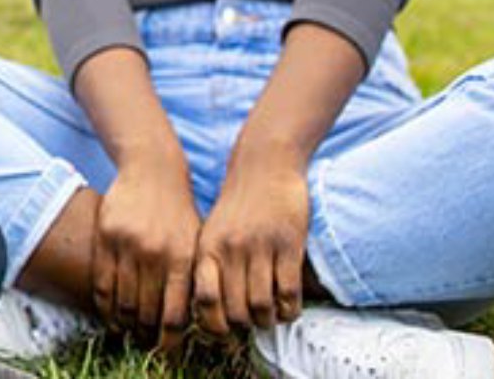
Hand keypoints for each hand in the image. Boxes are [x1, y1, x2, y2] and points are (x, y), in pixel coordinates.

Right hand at [92, 151, 200, 351]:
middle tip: (144, 340)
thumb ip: (192, 278)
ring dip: (124, 322)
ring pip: (122, 300)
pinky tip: (109, 312)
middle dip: (145, 332)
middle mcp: (155, 254)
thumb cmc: (178, 211)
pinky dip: (104, 304)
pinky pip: (102, 281)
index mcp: (182, 259)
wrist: (153, 169)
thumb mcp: (195, 242)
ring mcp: (128, 245)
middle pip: (146, 311)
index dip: (169, 338)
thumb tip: (188, 319)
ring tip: (127, 329)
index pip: (175, 314)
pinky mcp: (106, 236)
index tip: (165, 347)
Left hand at [192, 144, 308, 335]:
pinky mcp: (289, 244)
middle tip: (251, 325)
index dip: (212, 324)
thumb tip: (212, 309)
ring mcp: (260, 247)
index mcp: (207, 248)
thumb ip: (211, 264)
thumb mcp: (213, 230)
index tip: (222, 331)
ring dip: (268, 321)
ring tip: (270, 319)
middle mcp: (230, 250)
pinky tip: (289, 309)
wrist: (264, 163)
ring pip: (262, 305)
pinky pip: (289, 291)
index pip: (203, 299)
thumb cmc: (239, 203)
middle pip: (234, 310)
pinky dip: (290, 310)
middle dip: (244, 326)